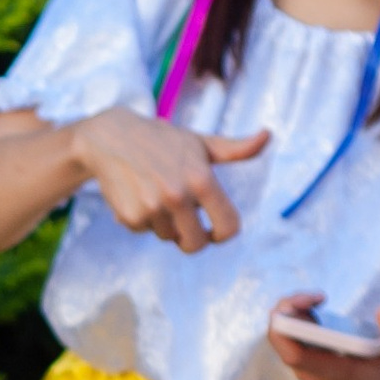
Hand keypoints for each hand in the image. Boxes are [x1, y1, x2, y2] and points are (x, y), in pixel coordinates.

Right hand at [69, 109, 268, 252]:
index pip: (228, 227)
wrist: (110, 138)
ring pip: (168, 238)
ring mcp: (152, 208)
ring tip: (155, 196)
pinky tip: (137, 196)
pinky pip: (145, 231)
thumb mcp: (200, 143)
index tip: (216, 229)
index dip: (224, 233)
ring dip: (165, 224)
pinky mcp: (129, 217)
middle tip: (186, 223)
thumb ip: (236, 149)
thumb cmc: (162, 140)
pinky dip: (143, 220)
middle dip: (193, 239)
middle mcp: (178, 196)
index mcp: (202, 179)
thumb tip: (268, 136)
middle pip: (196, 244)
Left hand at [267, 292, 379, 379]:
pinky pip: (291, 338)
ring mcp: (306, 367)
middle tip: (313, 296)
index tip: (310, 303)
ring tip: (316, 299)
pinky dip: (296, 319)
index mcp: (335, 372)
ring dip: (292, 313)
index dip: (289, 325)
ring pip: (283, 338)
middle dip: (286, 310)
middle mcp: (312, 372)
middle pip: (280, 340)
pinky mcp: (307, 361)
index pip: (294, 354)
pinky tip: (314, 306)